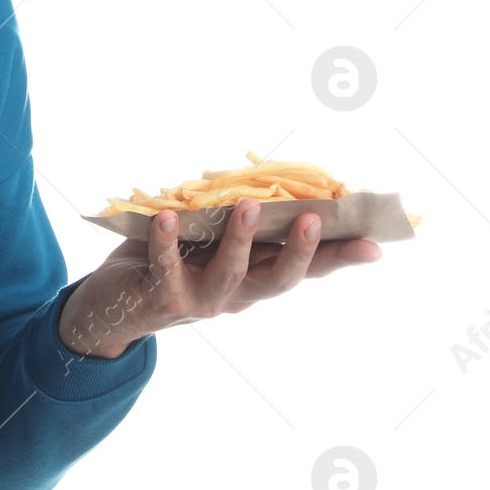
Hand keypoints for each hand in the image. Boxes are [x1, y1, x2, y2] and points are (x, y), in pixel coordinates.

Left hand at [57, 198, 383, 358]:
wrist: (114, 306)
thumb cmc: (170, 261)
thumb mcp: (208, 240)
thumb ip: (235, 219)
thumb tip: (266, 183)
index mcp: (253, 279)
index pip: (304, 269)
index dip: (339, 257)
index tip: (375, 242)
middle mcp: (235, 295)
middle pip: (278, 279)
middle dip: (300, 251)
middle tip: (316, 219)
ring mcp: (200, 301)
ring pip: (229, 273)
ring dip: (240, 240)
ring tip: (249, 206)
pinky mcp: (162, 299)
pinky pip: (166, 267)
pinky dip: (167, 242)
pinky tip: (168, 216)